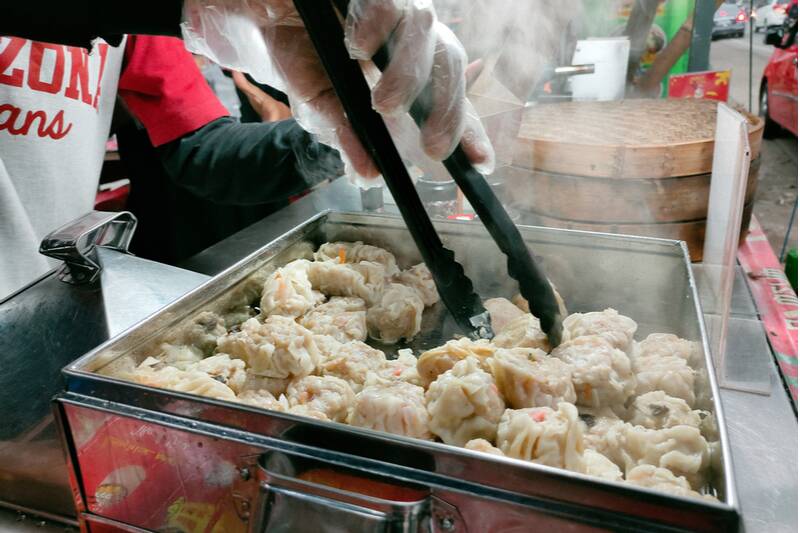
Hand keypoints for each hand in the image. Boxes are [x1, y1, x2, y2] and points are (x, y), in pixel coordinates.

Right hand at [182, 0, 495, 178]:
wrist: (262, 12)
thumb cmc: (302, 55)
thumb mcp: (322, 107)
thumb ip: (348, 136)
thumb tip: (368, 177)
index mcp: (407, 69)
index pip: (447, 100)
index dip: (468, 131)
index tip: (481, 165)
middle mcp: (410, 36)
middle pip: (449, 66)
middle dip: (448, 112)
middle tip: (433, 148)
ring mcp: (394, 7)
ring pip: (426, 32)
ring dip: (410, 75)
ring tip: (385, 105)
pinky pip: (388, 1)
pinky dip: (377, 25)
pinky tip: (358, 48)